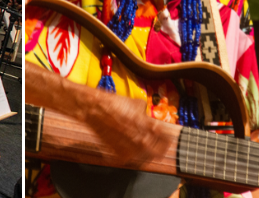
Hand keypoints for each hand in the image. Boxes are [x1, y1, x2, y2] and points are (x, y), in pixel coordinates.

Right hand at [25, 63, 175, 165]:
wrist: (90, 108)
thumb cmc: (110, 102)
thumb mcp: (133, 101)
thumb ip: (143, 111)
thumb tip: (146, 115)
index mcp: (146, 124)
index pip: (165, 136)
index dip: (168, 137)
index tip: (168, 137)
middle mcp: (139, 137)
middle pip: (157, 150)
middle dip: (160, 148)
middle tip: (161, 146)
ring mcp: (127, 146)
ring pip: (143, 156)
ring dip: (146, 153)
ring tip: (146, 149)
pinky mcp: (116, 151)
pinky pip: (128, 157)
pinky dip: (131, 155)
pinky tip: (130, 150)